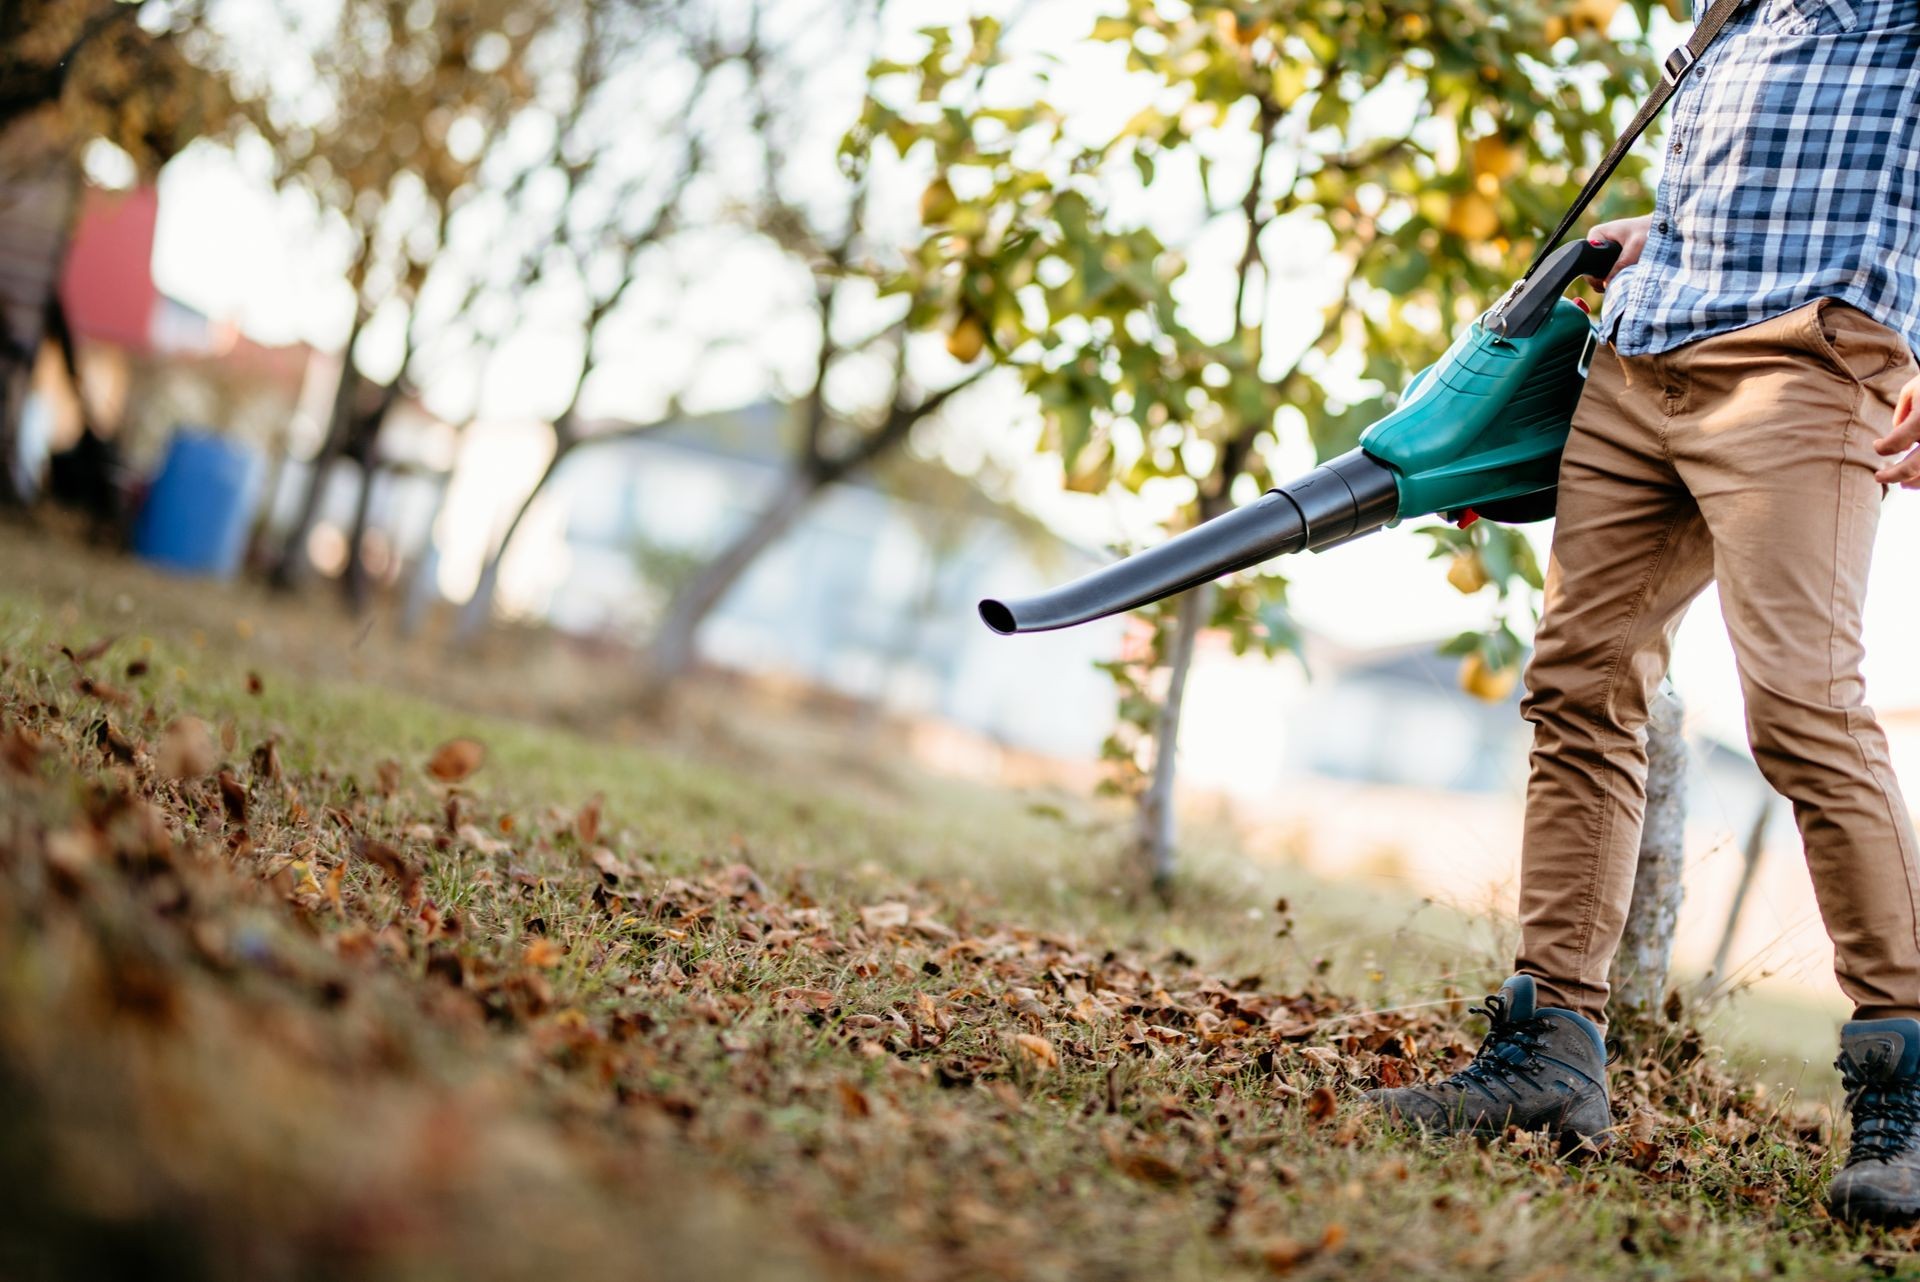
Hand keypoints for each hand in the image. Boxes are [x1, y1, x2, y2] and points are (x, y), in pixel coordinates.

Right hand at [1582, 213, 1653, 287]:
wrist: (1666, 226)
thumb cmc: (1652, 230)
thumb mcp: (1635, 247)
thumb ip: (1621, 265)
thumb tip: (1606, 285)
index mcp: (1596, 235)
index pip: (1586, 262)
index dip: (1597, 274)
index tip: (1612, 277)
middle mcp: (1597, 243)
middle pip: (1592, 271)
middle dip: (1605, 278)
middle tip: (1623, 277)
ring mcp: (1604, 252)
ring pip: (1600, 275)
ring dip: (1613, 279)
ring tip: (1630, 274)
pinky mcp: (1612, 258)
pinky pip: (1608, 275)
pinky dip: (1617, 278)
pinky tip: (1629, 275)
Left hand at [1874, 369, 1919, 487]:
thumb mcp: (1914, 389)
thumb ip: (1902, 412)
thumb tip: (1896, 430)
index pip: (1895, 442)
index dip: (1882, 447)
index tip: (1878, 445)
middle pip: (1913, 467)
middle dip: (1893, 475)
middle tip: (1879, 477)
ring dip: (1916, 482)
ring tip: (1903, 484)